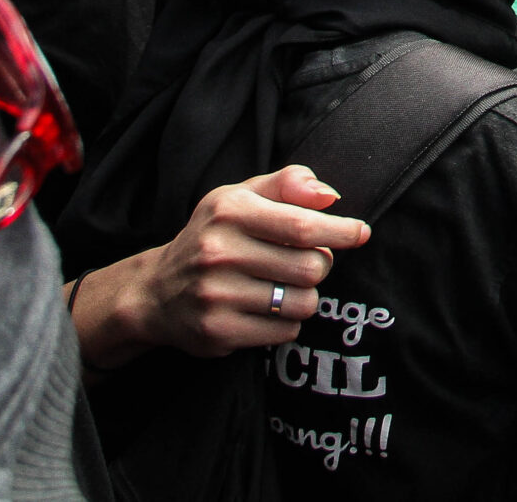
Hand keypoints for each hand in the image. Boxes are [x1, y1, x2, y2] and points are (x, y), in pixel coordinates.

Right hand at [71, 165, 371, 369]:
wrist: (155, 292)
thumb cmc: (213, 236)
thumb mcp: (241, 196)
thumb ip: (288, 184)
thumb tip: (330, 196)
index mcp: (229, 211)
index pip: (303, 225)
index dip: (341, 230)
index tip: (361, 233)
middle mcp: (219, 252)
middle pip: (311, 267)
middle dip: (320, 265)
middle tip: (305, 262)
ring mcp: (216, 295)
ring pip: (302, 303)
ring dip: (304, 296)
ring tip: (282, 286)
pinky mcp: (217, 331)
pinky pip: (284, 331)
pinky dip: (286, 322)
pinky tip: (264, 309)